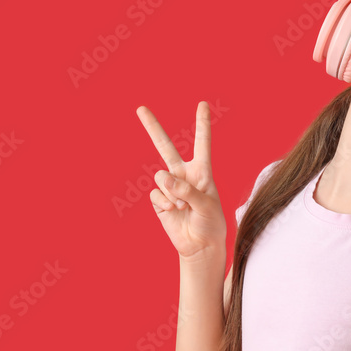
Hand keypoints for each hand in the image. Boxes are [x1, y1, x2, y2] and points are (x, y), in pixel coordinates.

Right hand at [136, 102, 225, 260]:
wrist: (199, 246)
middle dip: (152, 127)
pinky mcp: (159, 200)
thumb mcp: (206, 205)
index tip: (203, 104)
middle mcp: (183, 175)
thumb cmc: (210, 224)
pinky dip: (165, 204)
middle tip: (140, 108)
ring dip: (172, 193)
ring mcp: (169, 187)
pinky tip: (174, 212)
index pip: (202, 144)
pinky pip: (155, 195)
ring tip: (184, 207)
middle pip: (165, 147)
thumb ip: (187, 190)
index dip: (202, 124)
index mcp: (202, 171)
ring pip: (160, 178)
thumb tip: (163, 177)